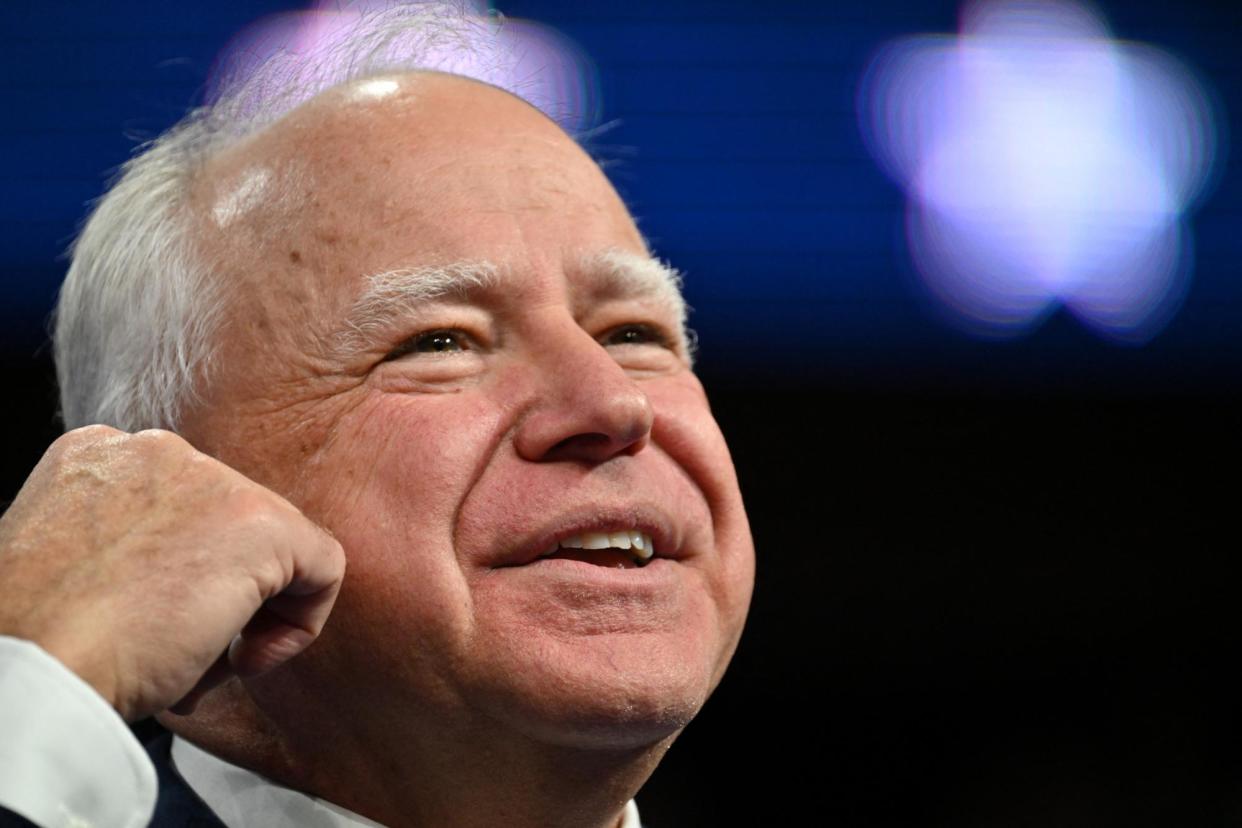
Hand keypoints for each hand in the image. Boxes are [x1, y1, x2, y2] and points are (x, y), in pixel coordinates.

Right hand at [0, 425, 344, 720]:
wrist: (29, 667)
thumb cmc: (41, 641)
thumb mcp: (74, 566)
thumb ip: (129, 547)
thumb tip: (183, 580)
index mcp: (100, 456)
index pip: (180, 507)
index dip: (179, 573)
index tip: (148, 620)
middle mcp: (158, 451)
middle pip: (230, 524)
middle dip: (215, 591)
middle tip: (175, 645)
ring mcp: (212, 481)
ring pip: (274, 547)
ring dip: (245, 613)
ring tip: (194, 656)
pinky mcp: (260, 523)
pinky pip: (324, 567)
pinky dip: (300, 625)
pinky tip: (243, 659)